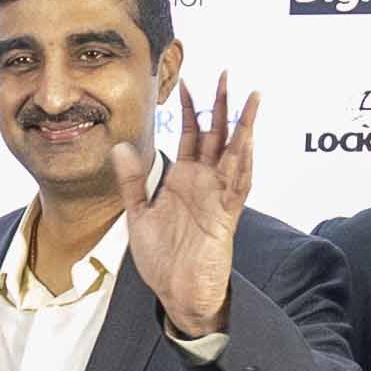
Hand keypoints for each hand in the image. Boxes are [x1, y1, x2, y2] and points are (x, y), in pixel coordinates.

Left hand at [113, 79, 256, 337]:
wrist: (178, 295)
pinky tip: (247, 141)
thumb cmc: (164, 259)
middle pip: (219, 136)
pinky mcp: (225, 217)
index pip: (193, 136)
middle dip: (223, 107)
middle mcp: (205, 184)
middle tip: (226, 76)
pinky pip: (238, 186)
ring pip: (236, 155)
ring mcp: (218, 199)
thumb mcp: (139, 214)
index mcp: (185, 181)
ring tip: (250, 99)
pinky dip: (243, 163)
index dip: (192, 110)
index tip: (188, 84)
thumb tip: (120, 147)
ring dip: (243, 128)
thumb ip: (131, 182)